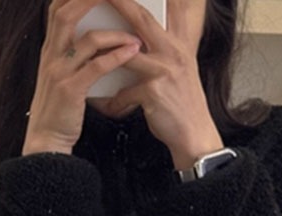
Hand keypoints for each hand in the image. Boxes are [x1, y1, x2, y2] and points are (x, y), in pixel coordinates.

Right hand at [23, 0, 142, 156]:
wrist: (47, 142)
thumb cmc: (60, 110)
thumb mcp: (62, 76)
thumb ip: (74, 54)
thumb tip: (97, 36)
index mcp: (50, 50)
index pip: (57, 8)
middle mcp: (52, 56)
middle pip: (68, 13)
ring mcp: (59, 72)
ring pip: (88, 39)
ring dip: (116, 33)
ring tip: (137, 36)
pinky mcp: (70, 91)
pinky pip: (96, 66)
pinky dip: (117, 56)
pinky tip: (132, 52)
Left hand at [91, 0, 223, 169]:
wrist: (195, 135)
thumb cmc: (181, 105)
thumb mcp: (176, 71)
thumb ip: (160, 52)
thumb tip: (135, 42)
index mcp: (176, 44)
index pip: (152, 13)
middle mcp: (172, 52)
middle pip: (140, 20)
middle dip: (118, 3)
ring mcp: (164, 71)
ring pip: (127, 57)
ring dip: (106, 60)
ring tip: (87, 62)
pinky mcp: (154, 93)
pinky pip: (124, 93)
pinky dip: (113, 102)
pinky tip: (107, 108)